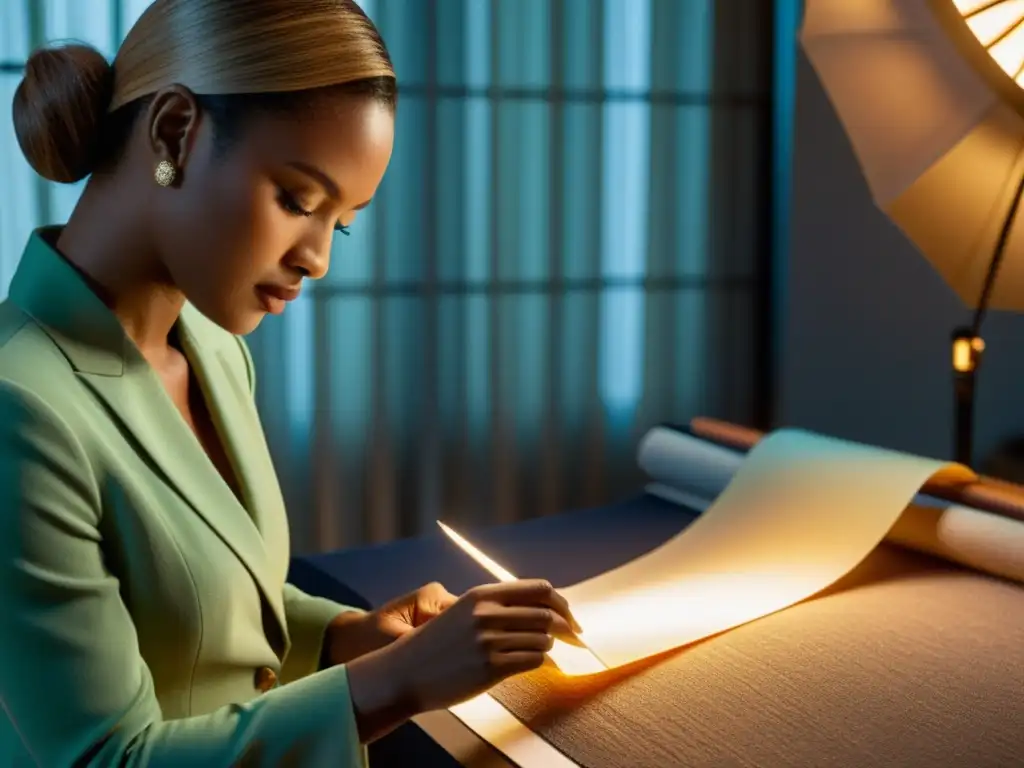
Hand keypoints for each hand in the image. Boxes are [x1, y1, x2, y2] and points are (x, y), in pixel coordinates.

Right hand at [347, 578, 581, 740]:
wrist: (404, 672)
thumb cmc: (437, 644)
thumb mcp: (464, 612)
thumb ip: (498, 606)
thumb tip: (541, 608)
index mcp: (482, 594)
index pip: (539, 589)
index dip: (561, 603)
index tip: (570, 617)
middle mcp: (486, 614)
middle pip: (547, 614)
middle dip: (567, 627)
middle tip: (575, 638)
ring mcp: (488, 641)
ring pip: (543, 639)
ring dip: (548, 646)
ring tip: (538, 651)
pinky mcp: (490, 668)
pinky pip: (533, 661)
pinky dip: (537, 661)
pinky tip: (527, 662)